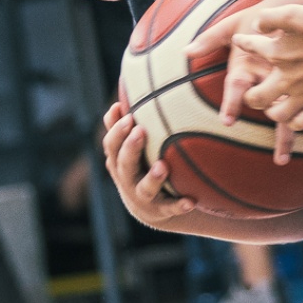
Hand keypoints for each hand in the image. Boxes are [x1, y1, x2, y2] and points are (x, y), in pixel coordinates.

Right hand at [101, 106, 197, 227]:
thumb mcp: (130, 146)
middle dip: (130, 147)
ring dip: (153, 178)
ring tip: (163, 167)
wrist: (151, 206)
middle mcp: (127, 178)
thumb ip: (125, 124)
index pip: (111, 144)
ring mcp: (142, 196)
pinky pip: (169, 208)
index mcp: (118, 160)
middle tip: (140, 131)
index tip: (128, 116)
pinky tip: (191, 201)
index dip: (116, 131)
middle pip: (124, 163)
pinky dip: (178, 205)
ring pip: (144, 188)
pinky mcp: (160, 211)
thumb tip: (121, 91)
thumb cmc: (141, 165)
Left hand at [230, 6, 302, 160]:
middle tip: (252, 94)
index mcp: (277, 53)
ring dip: (272, 111)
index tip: (239, 40)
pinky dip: (296, 123)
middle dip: (250, 97)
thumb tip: (255, 25)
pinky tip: (297, 119)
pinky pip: (301, 123)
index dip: (242, 42)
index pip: (250, 48)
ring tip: (273, 108)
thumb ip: (270, 17)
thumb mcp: (294, 13)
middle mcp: (286, 79)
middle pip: (255, 98)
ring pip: (277, 115)